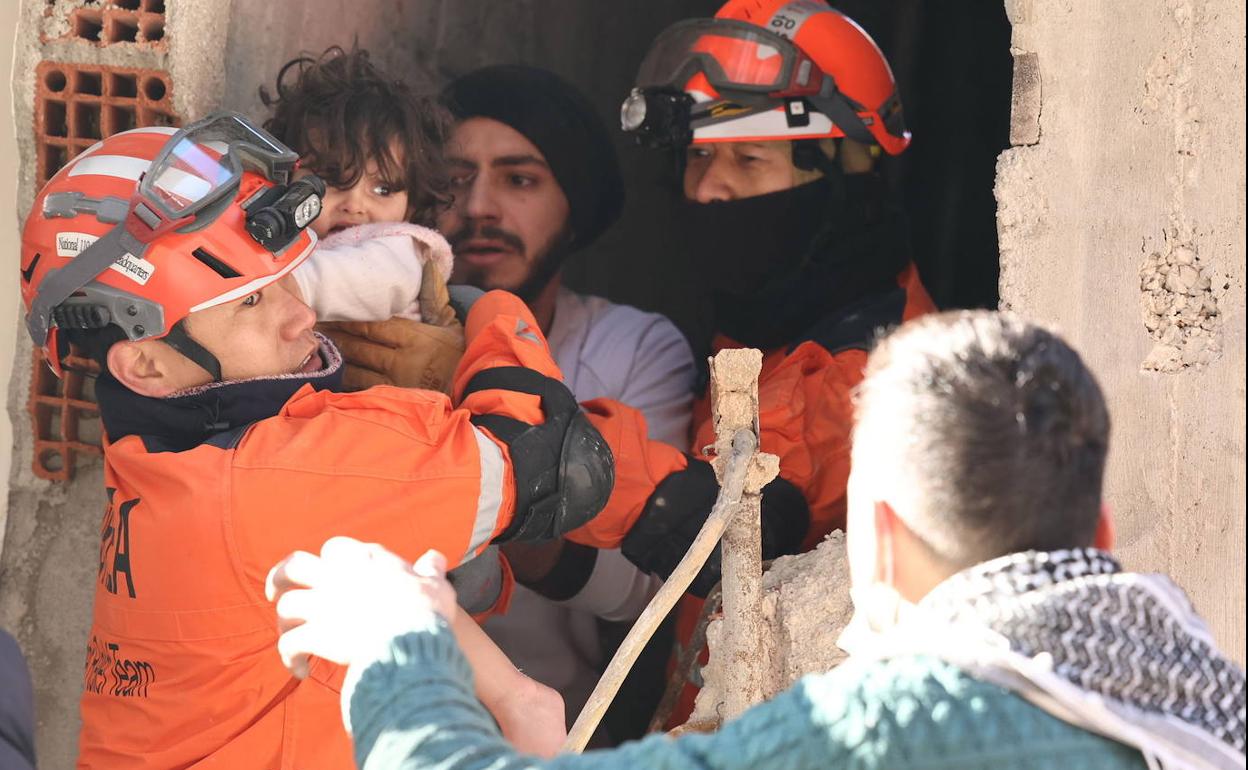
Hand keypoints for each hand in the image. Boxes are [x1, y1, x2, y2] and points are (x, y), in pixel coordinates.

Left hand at [265, 537, 456, 678]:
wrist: (411, 641)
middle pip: (293, 566)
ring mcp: (323, 604)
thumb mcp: (435, 584)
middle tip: (274, 592)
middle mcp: (336, 575)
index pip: (335, 548)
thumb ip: (430, 569)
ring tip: (290, 639)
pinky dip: (289, 657)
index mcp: (363, 558)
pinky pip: (289, 645)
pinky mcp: (315, 634)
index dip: (329, 560)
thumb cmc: (426, 611)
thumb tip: (434, 558)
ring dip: (284, 625)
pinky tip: (300, 670)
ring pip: (286, 607)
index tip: (328, 571)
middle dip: (278, 578)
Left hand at [321, 260, 465, 392]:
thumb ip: (435, 296)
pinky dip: (344, 383)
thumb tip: (430, 265)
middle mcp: (402, 360)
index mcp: (415, 337)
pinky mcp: (393, 402)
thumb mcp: (452, 324)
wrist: (479, 392)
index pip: (372, 325)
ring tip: (314, 349)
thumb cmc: (462, 356)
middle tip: (312, 327)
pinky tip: (329, 375)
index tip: (328, 310)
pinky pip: (361, 391)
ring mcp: (396, 383)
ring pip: (356, 368)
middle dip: (335, 336)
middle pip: (359, 346)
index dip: (347, 319)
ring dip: (335, 359)